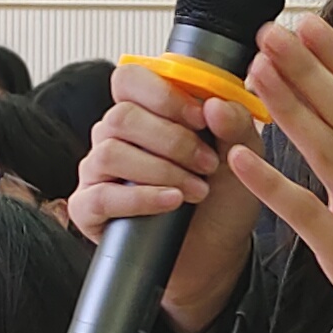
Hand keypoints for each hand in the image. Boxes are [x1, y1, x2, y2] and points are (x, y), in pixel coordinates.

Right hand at [73, 64, 267, 332]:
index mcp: (145, 111)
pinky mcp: (89, 209)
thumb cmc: (221, 198)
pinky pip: (101, 196)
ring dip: (161, 170)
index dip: (162, 94)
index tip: (200, 117)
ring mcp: (97, 171)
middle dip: (172, 140)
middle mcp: (114, 136)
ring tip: (196, 189)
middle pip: (122, 116)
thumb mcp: (242, 157)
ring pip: (110, 152)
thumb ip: (235, 125)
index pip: (130, 79)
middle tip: (208, 164)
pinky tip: (171, 202)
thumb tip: (215, 104)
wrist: (215, 253)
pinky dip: (140, 198)